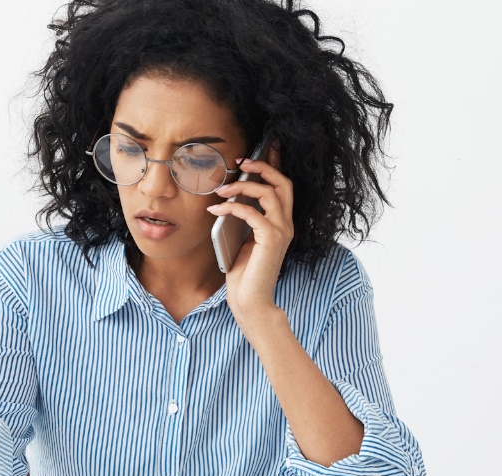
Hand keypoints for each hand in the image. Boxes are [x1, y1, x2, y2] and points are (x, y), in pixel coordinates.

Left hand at [207, 145, 293, 327]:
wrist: (250, 302)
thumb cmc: (244, 274)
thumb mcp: (241, 238)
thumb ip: (243, 218)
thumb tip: (229, 194)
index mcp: (281, 222)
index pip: (283, 186)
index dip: (274, 164)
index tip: (263, 146)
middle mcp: (286, 224)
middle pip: (283, 182)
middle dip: (263, 166)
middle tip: (241, 161)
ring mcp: (281, 232)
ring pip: (270, 193)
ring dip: (243, 186)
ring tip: (221, 188)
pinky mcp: (271, 241)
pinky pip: (253, 213)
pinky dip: (232, 207)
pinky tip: (215, 209)